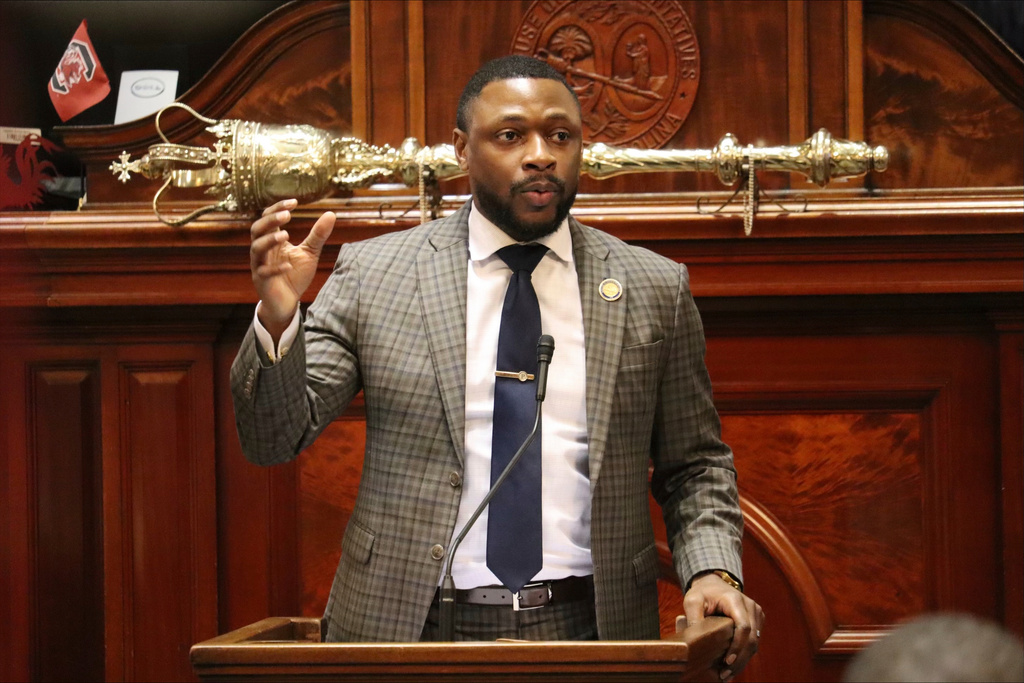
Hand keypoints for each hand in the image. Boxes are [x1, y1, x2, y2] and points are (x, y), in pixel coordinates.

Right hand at [249, 199, 335, 338]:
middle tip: (287, 215)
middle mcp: (263, 249)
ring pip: (256, 248)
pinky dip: (275, 268)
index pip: (268, 217)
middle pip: (257, 229)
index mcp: (272, 239)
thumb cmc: (295, 274)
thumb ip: (318, 235)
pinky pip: (264, 272)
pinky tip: (288, 265)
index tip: (294, 202)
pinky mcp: (262, 281)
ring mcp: (260, 264)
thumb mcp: (310, 252)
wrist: (287, 301)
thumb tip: (331, 214)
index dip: (278, 208)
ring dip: (269, 240)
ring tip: (286, 235)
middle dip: (270, 220)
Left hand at [684, 572, 764, 681]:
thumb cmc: (702, 593)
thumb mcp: (692, 601)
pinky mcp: (757, 620)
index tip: (726, 661)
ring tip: (728, 673)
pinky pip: (754, 640)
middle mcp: (750, 606)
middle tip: (725, 674)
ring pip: (755, 642)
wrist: (713, 584)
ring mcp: (756, 613)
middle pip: (752, 638)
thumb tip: (694, 639)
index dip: (737, 646)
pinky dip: (745, 654)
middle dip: (739, 659)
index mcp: (735, 600)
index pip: (743, 627)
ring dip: (743, 660)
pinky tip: (734, 665)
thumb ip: (693, 617)